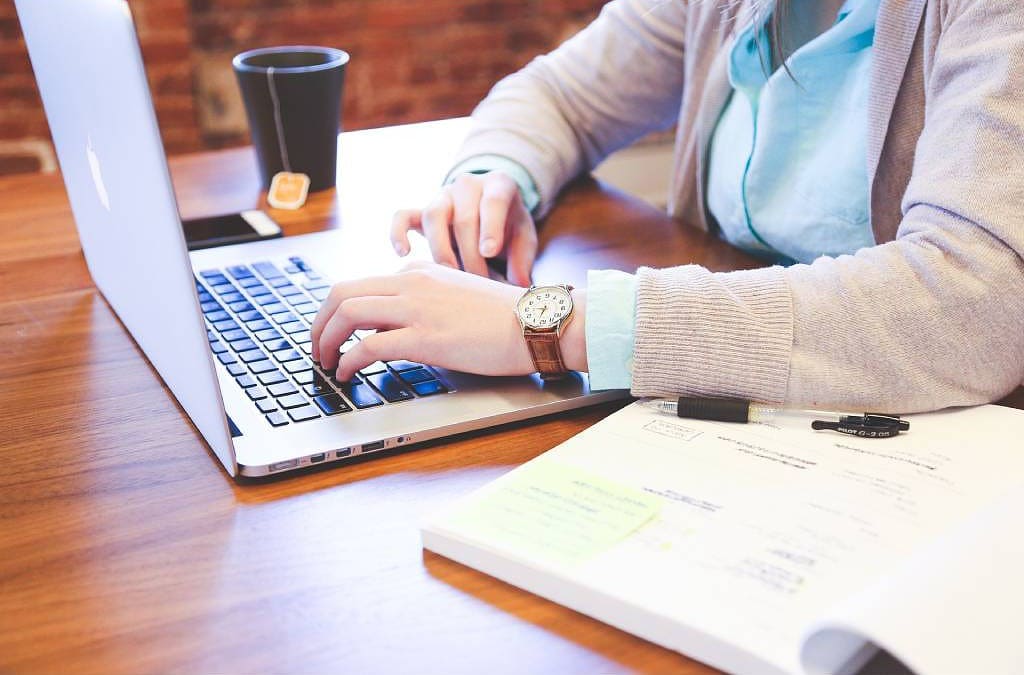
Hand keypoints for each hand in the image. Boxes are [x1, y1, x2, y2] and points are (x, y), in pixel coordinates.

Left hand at [311, 262, 586, 381]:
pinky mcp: (425, 337)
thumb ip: (426, 302)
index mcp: (419, 273)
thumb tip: (397, 328)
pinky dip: (348, 361)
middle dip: (319, 323)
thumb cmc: (505, 318)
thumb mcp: (456, 297)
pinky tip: (347, 374)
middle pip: (342, 293)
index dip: (336, 312)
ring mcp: (417, 308)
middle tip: (316, 348)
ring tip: (325, 363)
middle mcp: (411, 283)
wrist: (536, 323)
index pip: (361, 285)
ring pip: (347, 313)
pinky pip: (368, 346)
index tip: (332, 333)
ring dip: (326, 340)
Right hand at [390, 171, 537, 286]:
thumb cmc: (509, 227)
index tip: (489, 252)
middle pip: (463, 217)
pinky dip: (398, 233)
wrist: (490, 210)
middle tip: (478, 282)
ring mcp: (442, 196)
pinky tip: (404, 254)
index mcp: (499, 185)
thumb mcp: (524, 238)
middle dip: (470, 254)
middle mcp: (468, 185)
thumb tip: (519, 285)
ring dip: (441, 249)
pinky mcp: (421, 211)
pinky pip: (403, 216)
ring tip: (450, 275)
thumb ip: (523, 259)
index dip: (490, 227)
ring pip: (433, 216)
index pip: (493, 201)